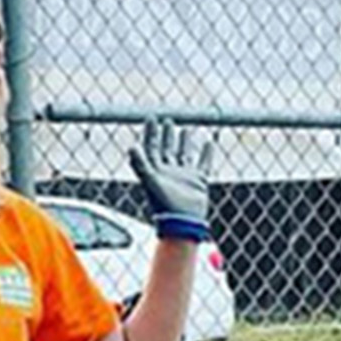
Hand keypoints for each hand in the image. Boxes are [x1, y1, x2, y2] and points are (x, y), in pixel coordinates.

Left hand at [128, 119, 213, 241]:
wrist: (183, 222)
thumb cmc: (164, 204)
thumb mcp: (150, 182)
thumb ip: (140, 164)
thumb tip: (131, 147)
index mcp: (155, 170)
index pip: (152, 147)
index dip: (151, 132)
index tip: (152, 118)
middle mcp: (169, 171)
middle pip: (166, 149)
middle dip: (166, 135)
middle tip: (167, 120)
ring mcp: (184, 176)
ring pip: (184, 154)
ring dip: (185, 142)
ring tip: (186, 130)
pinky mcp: (198, 181)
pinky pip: (203, 164)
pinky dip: (206, 154)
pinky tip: (209, 143)